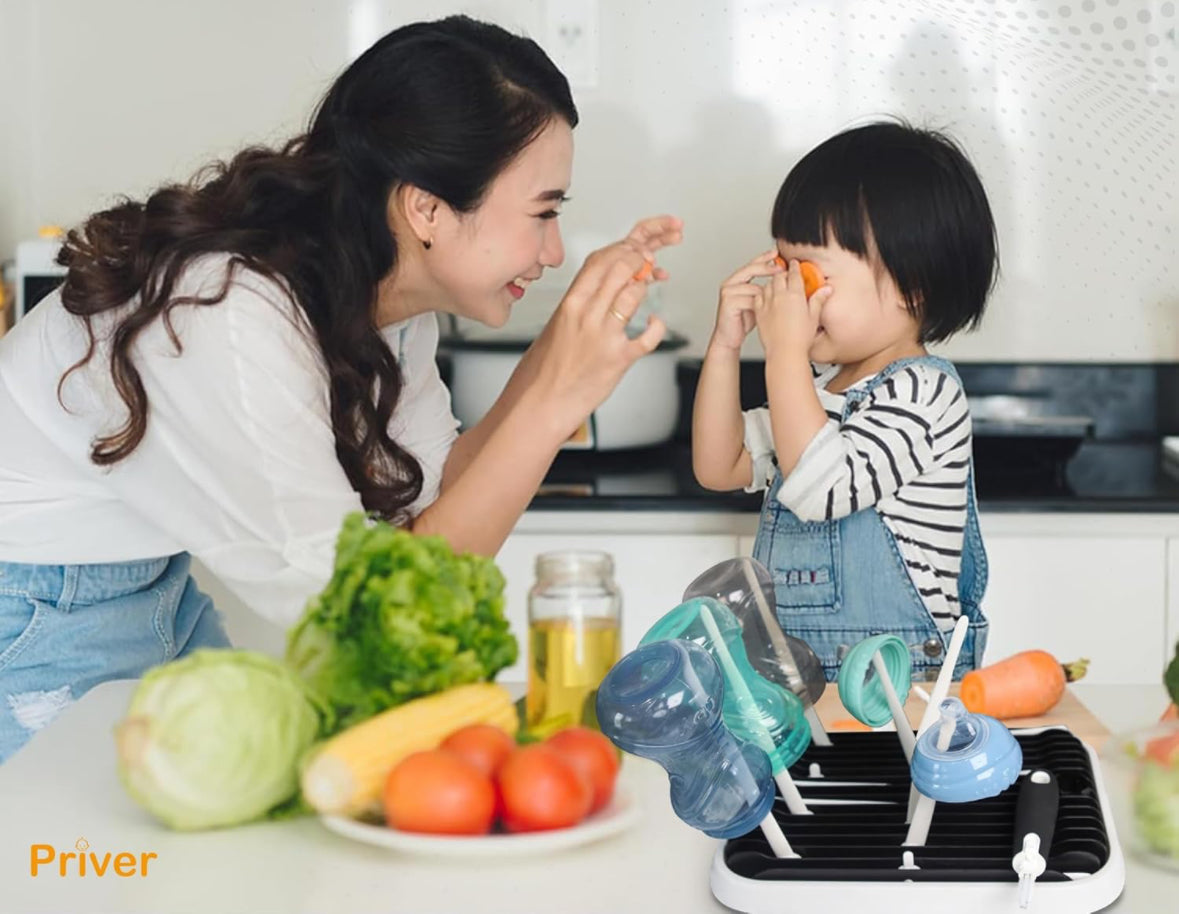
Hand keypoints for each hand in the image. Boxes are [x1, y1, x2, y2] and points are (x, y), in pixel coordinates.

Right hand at [523, 219, 682, 438]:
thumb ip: (578, 304)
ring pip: (635, 294)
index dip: (622, 250)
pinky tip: (654, 323)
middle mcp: (587, 315)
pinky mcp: (619, 360)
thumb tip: (600, 286)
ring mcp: (604, 337)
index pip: (599, 260)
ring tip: (647, 289)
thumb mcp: (557, 325)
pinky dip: (657, 326)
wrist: (539, 404)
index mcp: (569, 304)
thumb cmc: (544, 370)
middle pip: (621, 269)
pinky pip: (649, 336)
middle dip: (640, 261)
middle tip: (648, 264)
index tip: (632, 251)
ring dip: (646, 288)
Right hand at [710, 250, 783, 352]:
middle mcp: (730, 283)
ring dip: (768, 292)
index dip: (765, 258)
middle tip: (782, 268)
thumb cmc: (742, 320)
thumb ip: (765, 291)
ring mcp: (728, 292)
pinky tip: (769, 307)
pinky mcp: (728, 302)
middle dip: (768, 268)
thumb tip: (783, 282)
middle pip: (751, 269)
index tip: (777, 253)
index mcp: (737, 280)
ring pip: (753, 286)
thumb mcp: (757, 302)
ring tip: (780, 294)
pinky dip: (761, 304)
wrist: (729, 337)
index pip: (752, 264)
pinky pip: (749, 299)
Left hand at [754, 258, 831, 360]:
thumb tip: (827, 289)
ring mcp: (768, 303)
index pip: (794, 273)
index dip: (795, 267)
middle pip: (779, 276)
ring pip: (768, 284)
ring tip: (776, 284)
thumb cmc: (800, 338)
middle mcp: (780, 296)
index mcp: (795, 295)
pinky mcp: (759, 312)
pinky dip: (762, 293)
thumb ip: (818, 300)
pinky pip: (758, 296)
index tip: (795, 264)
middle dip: (783, 272)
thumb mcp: (814, 317)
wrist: (784, 351)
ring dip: (772, 282)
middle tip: (786, 273)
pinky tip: (765, 296)